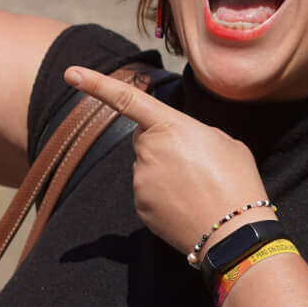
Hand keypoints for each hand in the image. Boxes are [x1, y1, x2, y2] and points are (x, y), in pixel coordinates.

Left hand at [64, 67, 269, 260]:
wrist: (235, 232)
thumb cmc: (236, 181)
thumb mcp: (223, 142)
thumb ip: (193, 132)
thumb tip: (178, 142)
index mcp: (170, 125)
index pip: (127, 99)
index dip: (96, 84)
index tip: (71, 74)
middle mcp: (148, 150)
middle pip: (145, 138)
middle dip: (163, 145)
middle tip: (196, 164)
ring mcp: (140, 180)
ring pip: (147, 167)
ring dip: (165, 172)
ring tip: (197, 187)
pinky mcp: (139, 206)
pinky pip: (147, 192)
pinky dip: (163, 196)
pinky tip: (188, 203)